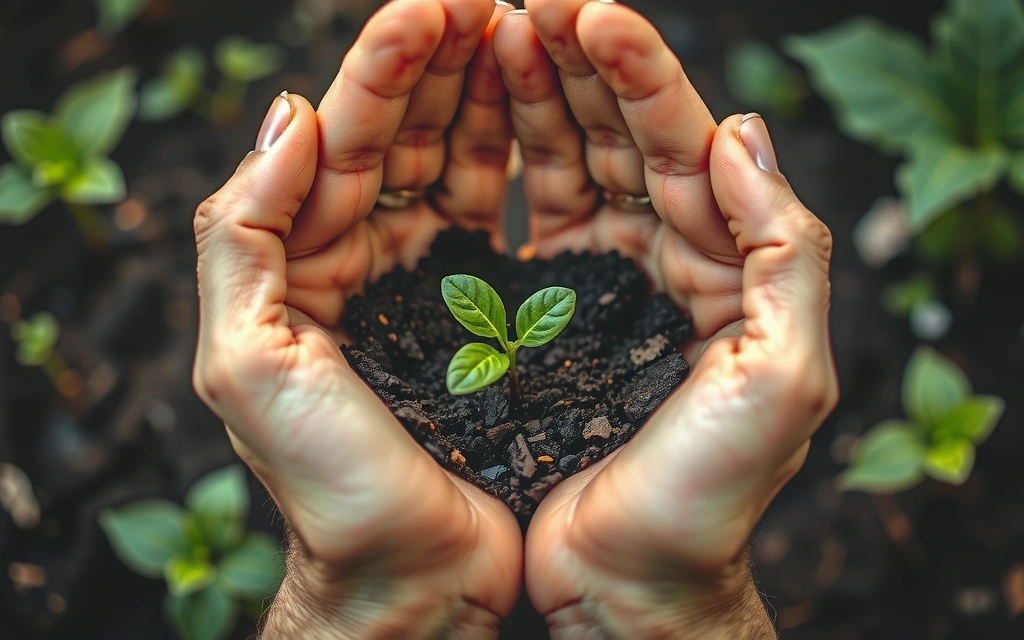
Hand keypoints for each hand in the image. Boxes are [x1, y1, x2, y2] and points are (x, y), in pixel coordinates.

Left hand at [192, 1, 522, 636]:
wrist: (411, 574)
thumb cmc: (331, 485)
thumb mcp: (249, 362)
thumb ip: (243, 236)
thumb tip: (287, 117)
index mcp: (307, 265)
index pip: (345, 141)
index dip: (386, 68)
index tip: (435, 6)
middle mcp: (368, 264)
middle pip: (406, 138)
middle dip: (444, 64)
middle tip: (492, 1)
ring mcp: (434, 285)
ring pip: (461, 165)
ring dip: (486, 96)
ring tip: (524, 32)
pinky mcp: (493, 315)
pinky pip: (509, 219)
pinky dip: (525, 164)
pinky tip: (544, 117)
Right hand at [492, 1, 837, 636]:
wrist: (629, 581)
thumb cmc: (707, 498)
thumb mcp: (783, 378)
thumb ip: (788, 254)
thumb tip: (742, 133)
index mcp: (726, 268)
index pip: (682, 146)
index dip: (641, 75)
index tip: (589, 11)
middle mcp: (665, 262)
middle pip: (620, 140)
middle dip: (579, 64)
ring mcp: (600, 283)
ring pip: (569, 165)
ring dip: (538, 95)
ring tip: (497, 29)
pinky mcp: (542, 313)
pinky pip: (524, 218)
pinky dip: (504, 162)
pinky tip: (480, 114)